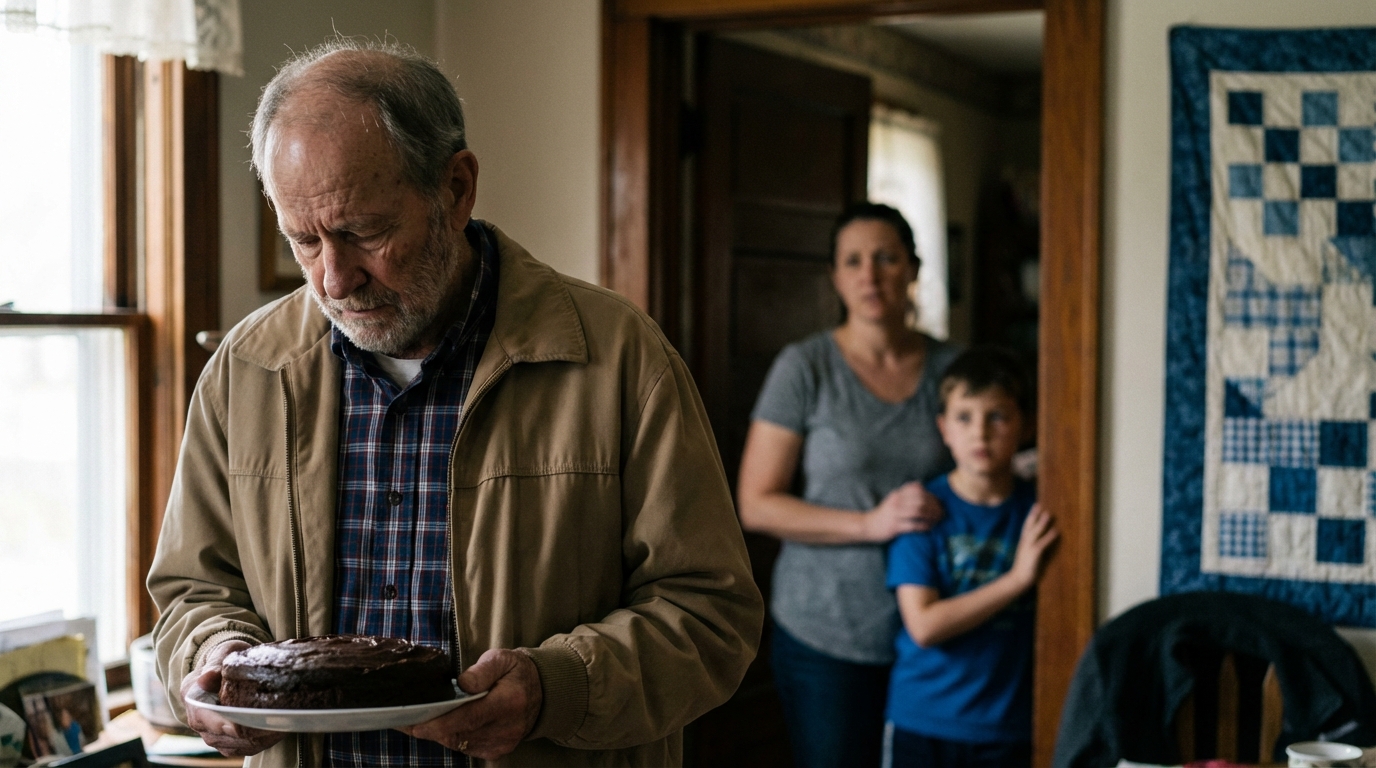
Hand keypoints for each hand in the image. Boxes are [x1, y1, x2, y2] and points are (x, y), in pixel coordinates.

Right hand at [180, 640, 285, 756]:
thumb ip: (216, 664)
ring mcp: (212, 734)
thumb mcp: (222, 653)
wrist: (225, 672)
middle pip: (220, 735)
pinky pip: (244, 748)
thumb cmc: (226, 659)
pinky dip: (261, 742)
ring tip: (279, 725)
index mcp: (192, 696)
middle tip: (271, 724)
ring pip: (234, 744)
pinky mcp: (228, 742)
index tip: (236, 726)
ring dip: (256, 738)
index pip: (202, 715)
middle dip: (246, 731)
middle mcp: (198, 721)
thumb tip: (207, 678)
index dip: (219, 722)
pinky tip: (277, 730)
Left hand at [402, 648, 542, 760]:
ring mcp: (502, 743)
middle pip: (459, 734)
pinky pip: (466, 748)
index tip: (415, 723)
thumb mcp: (502, 659)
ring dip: (438, 733)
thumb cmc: (516, 673)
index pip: (468, 718)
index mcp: (508, 702)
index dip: (439, 723)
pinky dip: (451, 737)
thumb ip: (482, 670)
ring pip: (459, 743)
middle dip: (430, 728)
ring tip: (419, 720)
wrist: (541, 693)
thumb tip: (462, 684)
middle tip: (406, 719)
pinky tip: (442, 725)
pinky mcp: (497, 751)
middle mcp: (507, 728)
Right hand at [863, 483, 944, 541]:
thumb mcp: (893, 499)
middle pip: (920, 500)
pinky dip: (924, 526)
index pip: (918, 489)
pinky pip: (913, 525)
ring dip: (931, 516)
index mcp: (897, 494)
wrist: (867, 525)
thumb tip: (922, 487)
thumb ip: (906, 493)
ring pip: (918, 511)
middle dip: (934, 506)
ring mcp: (895, 514)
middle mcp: (896, 501)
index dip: (931, 495)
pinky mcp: (895, 526)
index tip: (938, 502)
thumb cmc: (884, 514)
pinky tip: (929, 528)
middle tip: (942, 512)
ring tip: (938, 519)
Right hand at [1009, 503, 1058, 588]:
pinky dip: (1049, 537)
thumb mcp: (1029, 556)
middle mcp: (1024, 542)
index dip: (1030, 516)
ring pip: (1035, 532)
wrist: (1017, 580)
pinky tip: (1056, 531)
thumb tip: (1043, 543)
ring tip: (1048, 514)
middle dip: (1033, 515)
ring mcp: (1028, 548)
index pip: (1026, 527)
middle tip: (1038, 504)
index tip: (1035, 507)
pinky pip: (1042, 543)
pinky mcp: (1034, 554)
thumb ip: (1035, 548)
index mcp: (1023, 542)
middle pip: (1028, 526)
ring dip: (1042, 523)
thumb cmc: (1024, 569)